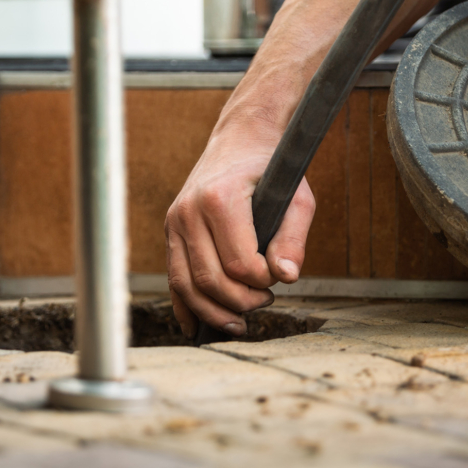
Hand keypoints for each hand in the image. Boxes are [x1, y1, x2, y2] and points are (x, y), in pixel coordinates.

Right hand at [165, 124, 314, 338]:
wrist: (240, 139)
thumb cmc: (272, 169)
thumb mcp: (298, 198)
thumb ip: (293, 238)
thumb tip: (286, 277)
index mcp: (219, 199)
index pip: (239, 264)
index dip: (262, 282)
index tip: (278, 278)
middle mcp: (189, 211)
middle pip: (210, 279)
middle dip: (240, 301)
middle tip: (266, 300)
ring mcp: (174, 221)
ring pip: (186, 285)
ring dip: (213, 312)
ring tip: (240, 323)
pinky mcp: (170, 231)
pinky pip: (173, 278)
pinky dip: (185, 307)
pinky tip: (198, 328)